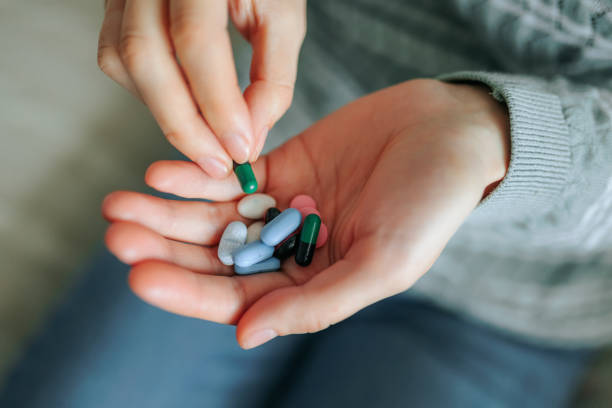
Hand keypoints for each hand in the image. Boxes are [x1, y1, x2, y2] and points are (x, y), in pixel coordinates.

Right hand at [97, 0, 305, 176]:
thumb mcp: (282, 14)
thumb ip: (273, 77)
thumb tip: (250, 137)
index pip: (195, 40)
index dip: (216, 102)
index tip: (239, 149)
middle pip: (145, 56)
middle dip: (182, 123)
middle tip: (216, 164)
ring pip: (123, 61)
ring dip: (164, 112)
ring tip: (204, 140)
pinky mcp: (115, 4)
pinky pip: (116, 56)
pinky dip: (147, 92)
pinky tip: (180, 105)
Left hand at [103, 79, 509, 348]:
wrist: (449, 133)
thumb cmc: (431, 204)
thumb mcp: (384, 263)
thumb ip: (318, 303)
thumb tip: (245, 337)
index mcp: (315, 285)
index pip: (241, 298)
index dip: (189, 291)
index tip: (140, 277)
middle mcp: (291, 250)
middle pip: (216, 257)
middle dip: (165, 250)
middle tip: (118, 235)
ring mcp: (282, 207)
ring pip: (214, 217)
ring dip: (167, 213)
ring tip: (122, 205)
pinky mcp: (282, 165)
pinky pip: (230, 176)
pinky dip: (196, 175)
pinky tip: (162, 173)